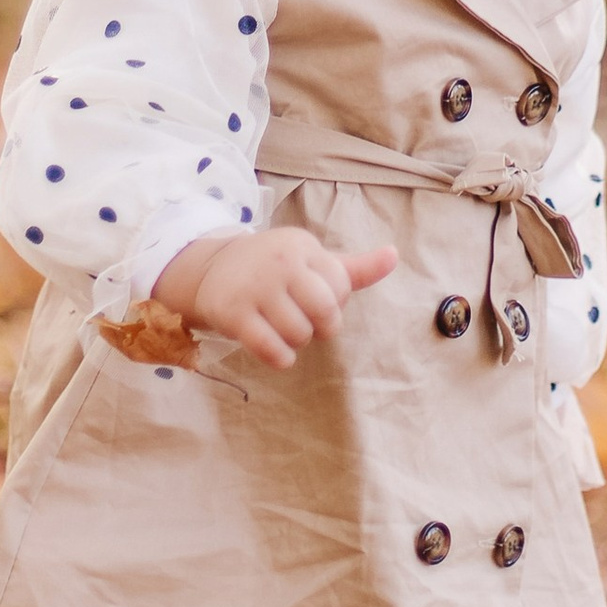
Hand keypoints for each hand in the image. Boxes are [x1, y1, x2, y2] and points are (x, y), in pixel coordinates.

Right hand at [156, 228, 396, 369]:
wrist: (211, 270)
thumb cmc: (274, 270)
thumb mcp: (312, 262)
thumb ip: (355, 268)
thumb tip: (394, 255)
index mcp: (303, 247)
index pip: (341, 286)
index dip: (334, 302)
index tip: (312, 297)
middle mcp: (280, 262)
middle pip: (327, 312)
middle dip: (322, 326)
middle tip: (305, 321)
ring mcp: (255, 287)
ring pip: (300, 334)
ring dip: (297, 342)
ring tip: (282, 329)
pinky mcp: (234, 314)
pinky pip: (273, 350)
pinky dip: (280, 358)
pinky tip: (275, 349)